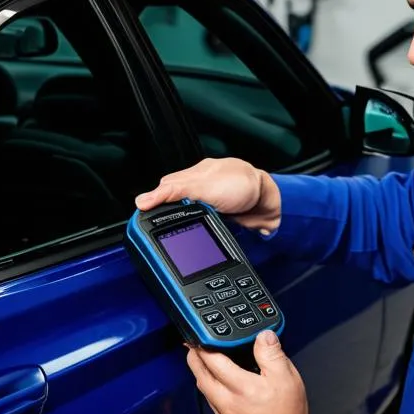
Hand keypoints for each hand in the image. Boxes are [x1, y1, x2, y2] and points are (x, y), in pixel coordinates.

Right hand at [134, 158, 281, 232]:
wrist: (270, 204)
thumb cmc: (242, 186)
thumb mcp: (202, 186)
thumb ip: (174, 192)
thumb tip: (143, 200)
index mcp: (191, 177)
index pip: (163, 191)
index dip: (153, 205)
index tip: (143, 220)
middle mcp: (198, 189)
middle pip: (173, 206)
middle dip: (167, 219)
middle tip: (163, 232)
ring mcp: (208, 205)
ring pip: (186, 218)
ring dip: (184, 229)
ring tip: (179, 236)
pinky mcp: (217, 219)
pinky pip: (201, 227)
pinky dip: (198, 234)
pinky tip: (197, 237)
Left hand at [186, 330, 309, 413]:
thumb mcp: (288, 378)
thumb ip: (272, 354)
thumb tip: (263, 335)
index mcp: (240, 387)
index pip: (212, 360)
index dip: (203, 344)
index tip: (200, 335)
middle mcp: (226, 401)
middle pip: (200, 375)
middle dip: (194, 357)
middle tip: (194, 344)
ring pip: (204, 389)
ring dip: (201, 373)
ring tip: (205, 361)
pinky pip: (212, 402)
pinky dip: (211, 388)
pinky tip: (220, 384)